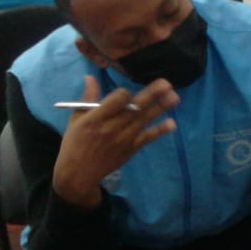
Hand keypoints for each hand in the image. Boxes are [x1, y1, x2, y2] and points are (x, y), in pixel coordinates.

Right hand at [51, 75, 179, 207]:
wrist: (78, 173)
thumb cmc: (76, 142)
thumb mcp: (76, 119)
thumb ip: (87, 98)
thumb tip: (91, 76)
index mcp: (95, 119)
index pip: (115, 101)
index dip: (124, 94)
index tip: (126, 92)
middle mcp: (110, 128)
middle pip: (134, 109)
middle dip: (151, 95)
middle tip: (167, 83)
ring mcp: (123, 139)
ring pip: (143, 121)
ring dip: (160, 108)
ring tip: (174, 97)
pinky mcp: (131, 149)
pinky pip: (147, 138)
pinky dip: (159, 131)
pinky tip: (172, 123)